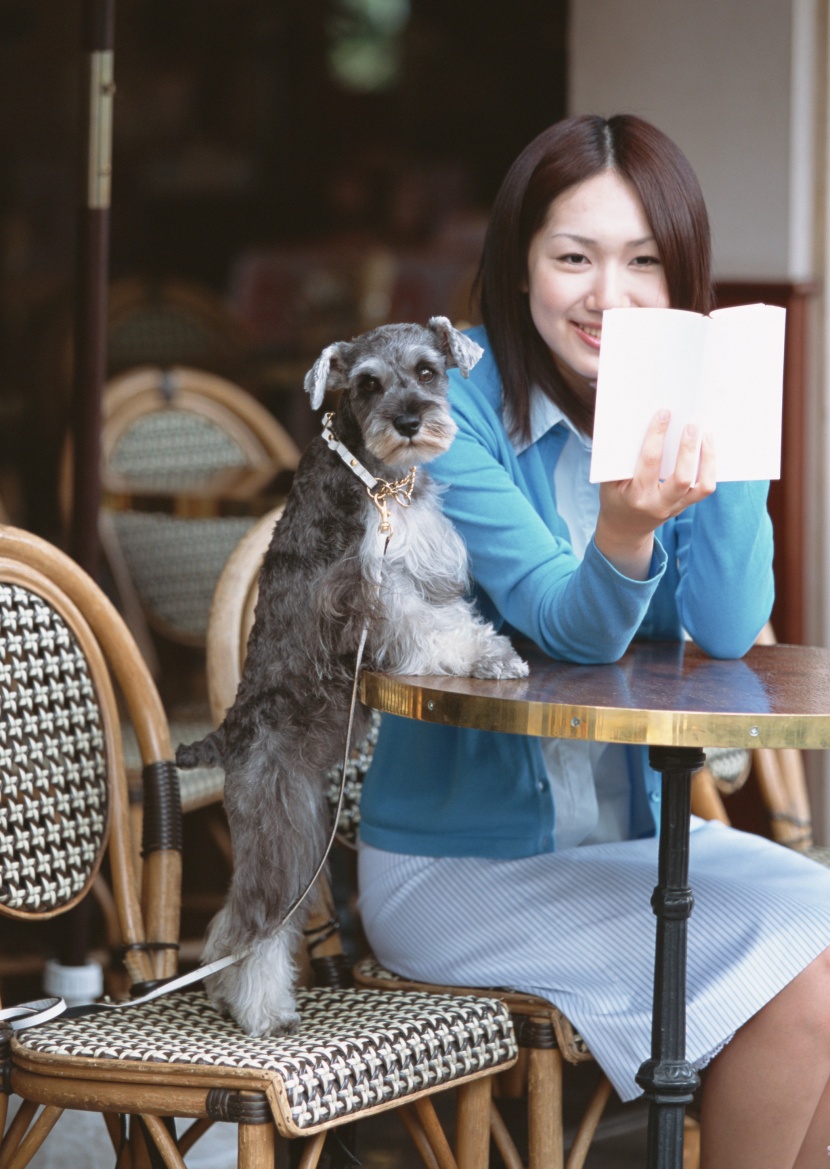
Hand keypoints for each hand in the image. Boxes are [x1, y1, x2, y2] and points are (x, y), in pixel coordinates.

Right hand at [595, 409, 715, 579]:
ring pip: (702, 486)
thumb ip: (621, 459)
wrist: (624, 528)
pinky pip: (705, 487)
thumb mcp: (609, 481)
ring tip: (707, 435)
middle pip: (683, 478)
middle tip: (691, 424)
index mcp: (637, 495)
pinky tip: (707, 448)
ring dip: (708, 458)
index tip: (664, 414)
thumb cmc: (615, 497)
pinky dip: (710, 467)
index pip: (650, 462)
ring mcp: (675, 507)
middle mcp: (659, 504)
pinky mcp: (685, 506)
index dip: (656, 436)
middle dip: (688, 448)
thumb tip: (637, 426)